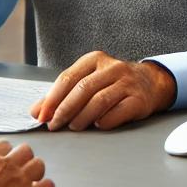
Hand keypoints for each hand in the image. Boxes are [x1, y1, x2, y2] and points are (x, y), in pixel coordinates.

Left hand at [29, 51, 176, 130]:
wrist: (151, 83)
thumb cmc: (112, 84)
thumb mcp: (87, 81)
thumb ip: (61, 95)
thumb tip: (35, 111)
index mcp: (96, 59)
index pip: (68, 78)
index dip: (52, 100)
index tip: (41, 116)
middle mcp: (113, 68)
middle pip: (82, 90)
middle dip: (64, 111)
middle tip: (55, 126)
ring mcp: (128, 83)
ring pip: (98, 101)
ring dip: (81, 119)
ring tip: (75, 127)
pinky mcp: (139, 99)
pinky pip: (116, 113)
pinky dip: (103, 122)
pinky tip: (98, 125)